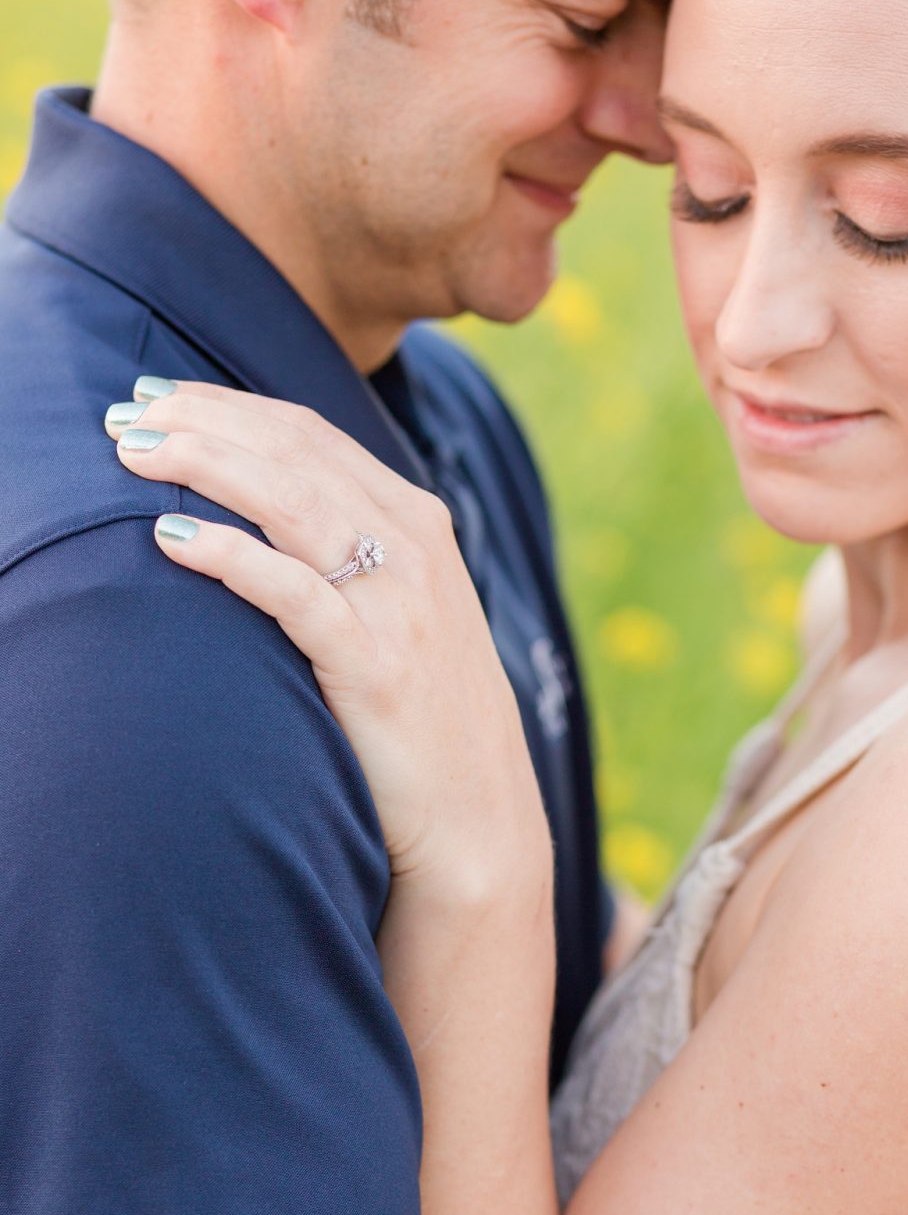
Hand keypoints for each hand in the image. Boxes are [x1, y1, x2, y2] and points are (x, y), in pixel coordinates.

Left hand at [106, 383, 550, 892]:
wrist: (474, 816)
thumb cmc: (423, 715)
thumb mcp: (403, 611)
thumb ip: (353, 551)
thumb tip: (266, 509)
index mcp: (419, 523)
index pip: (311, 435)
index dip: (229, 407)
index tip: (160, 399)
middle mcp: (413, 548)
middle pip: (294, 453)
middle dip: (204, 422)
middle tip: (127, 415)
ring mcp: (397, 603)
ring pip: (290, 502)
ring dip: (205, 465)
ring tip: (134, 455)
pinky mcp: (374, 664)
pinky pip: (292, 591)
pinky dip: (230, 555)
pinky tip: (171, 538)